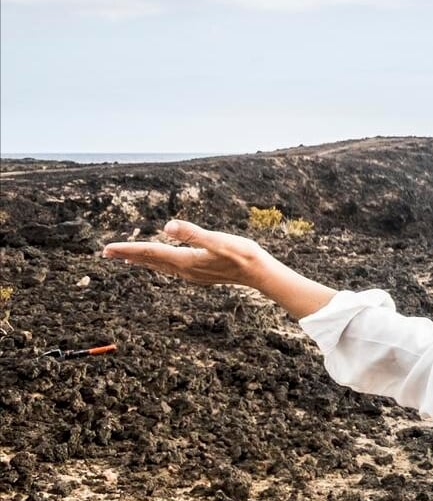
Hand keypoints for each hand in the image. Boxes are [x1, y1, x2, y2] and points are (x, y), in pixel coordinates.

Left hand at [103, 220, 271, 288]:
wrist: (259, 273)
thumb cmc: (242, 255)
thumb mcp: (218, 240)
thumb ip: (193, 233)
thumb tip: (167, 226)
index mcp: (185, 260)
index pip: (150, 252)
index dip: (128, 249)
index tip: (107, 249)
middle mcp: (184, 270)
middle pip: (149, 261)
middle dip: (127, 255)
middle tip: (105, 253)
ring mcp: (191, 273)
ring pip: (158, 266)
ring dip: (141, 260)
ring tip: (126, 257)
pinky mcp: (199, 273)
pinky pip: (170, 268)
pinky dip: (157, 263)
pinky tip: (159, 262)